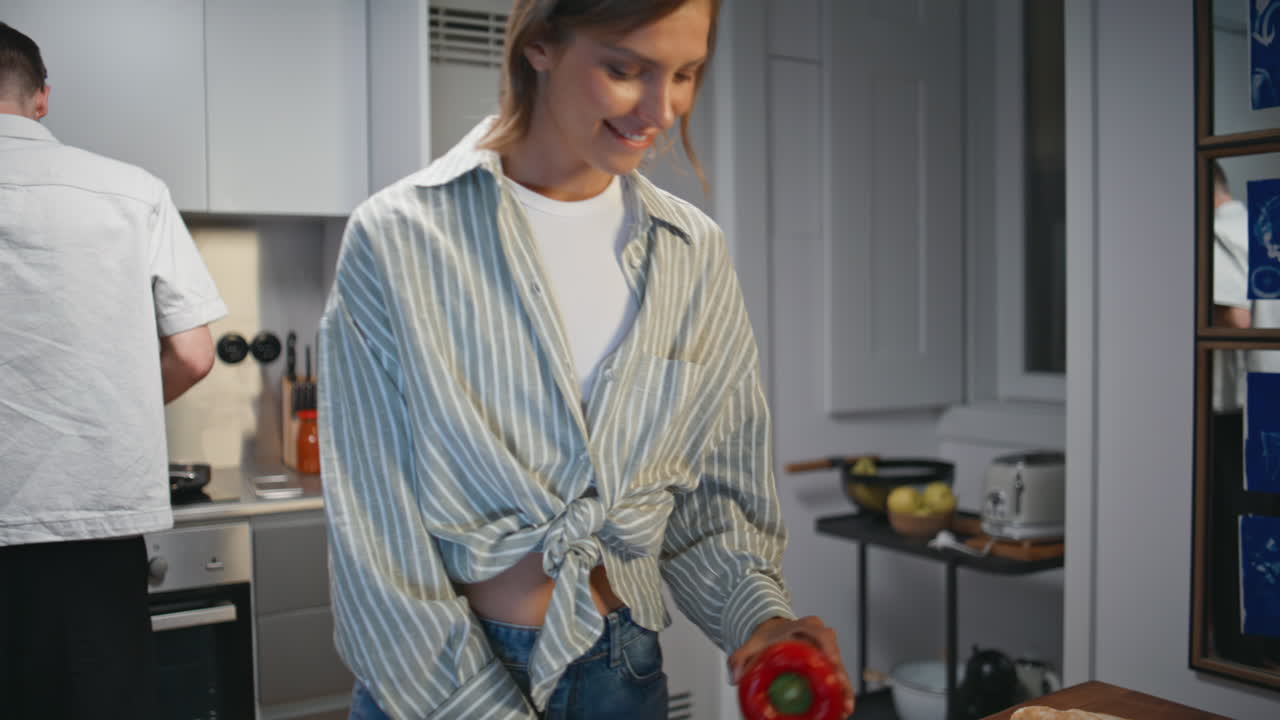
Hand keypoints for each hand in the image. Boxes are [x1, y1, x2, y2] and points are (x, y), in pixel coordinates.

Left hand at [728, 616, 854, 716]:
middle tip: (840, 695)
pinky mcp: (829, 664)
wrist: (774, 633)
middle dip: (840, 676)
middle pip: (836, 654)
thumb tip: (734, 679)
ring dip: (844, 689)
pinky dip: (841, 692)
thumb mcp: (752, 644)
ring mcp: (827, 650)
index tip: (833, 662)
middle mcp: (821, 637)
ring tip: (844, 710)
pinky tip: (842, 709)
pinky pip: (838, 677)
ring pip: (840, 669)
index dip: (829, 648)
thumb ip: (739, 657)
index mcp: (805, 626)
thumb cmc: (766, 639)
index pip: (821, 633)